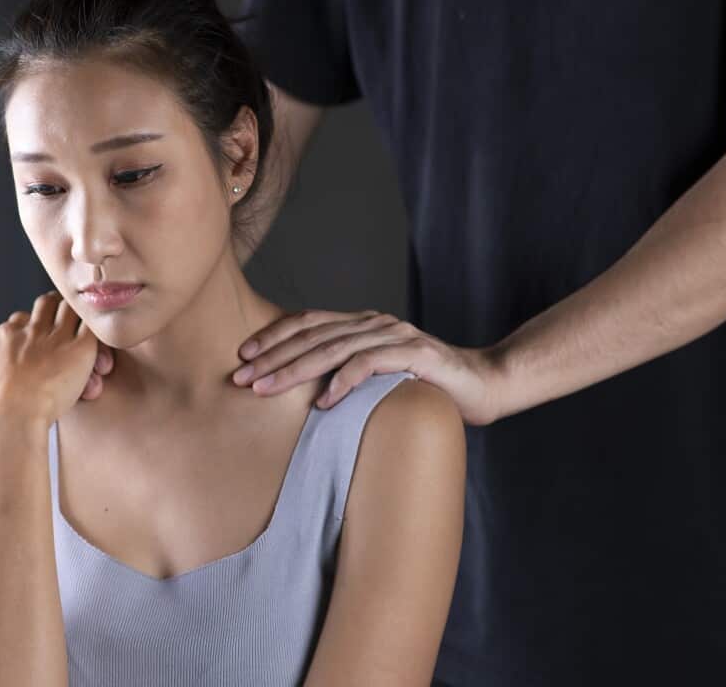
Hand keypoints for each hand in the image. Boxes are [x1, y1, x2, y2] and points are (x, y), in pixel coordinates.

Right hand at [0, 291, 100, 424]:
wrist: (10, 412)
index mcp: (8, 335)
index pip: (22, 318)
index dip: (33, 323)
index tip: (39, 332)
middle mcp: (33, 330)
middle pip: (47, 303)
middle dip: (56, 308)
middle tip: (66, 319)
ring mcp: (57, 337)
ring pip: (70, 309)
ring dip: (78, 316)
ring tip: (84, 327)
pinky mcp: (80, 348)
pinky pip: (92, 328)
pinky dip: (97, 331)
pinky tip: (100, 341)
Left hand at [233, 309, 504, 424]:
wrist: (484, 386)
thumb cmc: (428, 388)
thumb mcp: (379, 379)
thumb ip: (348, 374)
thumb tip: (304, 392)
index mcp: (364, 324)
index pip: (310, 322)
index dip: (274, 336)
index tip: (244, 356)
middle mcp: (376, 323)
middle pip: (314, 336)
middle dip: (273, 358)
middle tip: (241, 378)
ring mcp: (397, 335)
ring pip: (333, 349)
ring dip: (295, 370)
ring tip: (266, 389)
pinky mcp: (416, 354)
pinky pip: (370, 364)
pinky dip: (343, 382)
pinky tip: (323, 403)